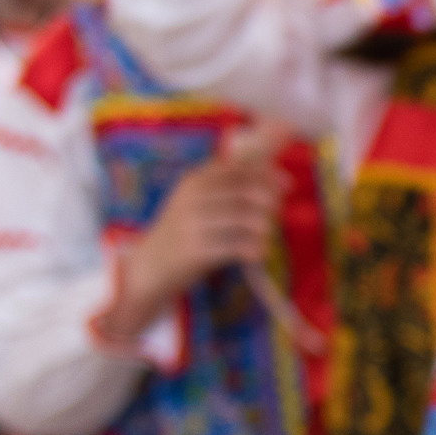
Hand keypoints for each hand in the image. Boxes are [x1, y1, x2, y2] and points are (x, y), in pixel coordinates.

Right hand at [96, 127, 289, 346]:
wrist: (148, 266)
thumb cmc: (184, 231)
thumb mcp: (199, 200)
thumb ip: (231, 185)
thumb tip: (275, 172)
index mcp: (196, 179)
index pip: (241, 168)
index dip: (269, 174)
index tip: (287, 184)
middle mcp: (194, 196)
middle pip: (249, 191)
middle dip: (270, 202)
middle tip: (273, 216)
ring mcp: (193, 223)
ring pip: (248, 218)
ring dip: (265, 228)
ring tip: (263, 236)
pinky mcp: (195, 249)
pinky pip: (239, 245)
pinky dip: (255, 249)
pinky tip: (257, 253)